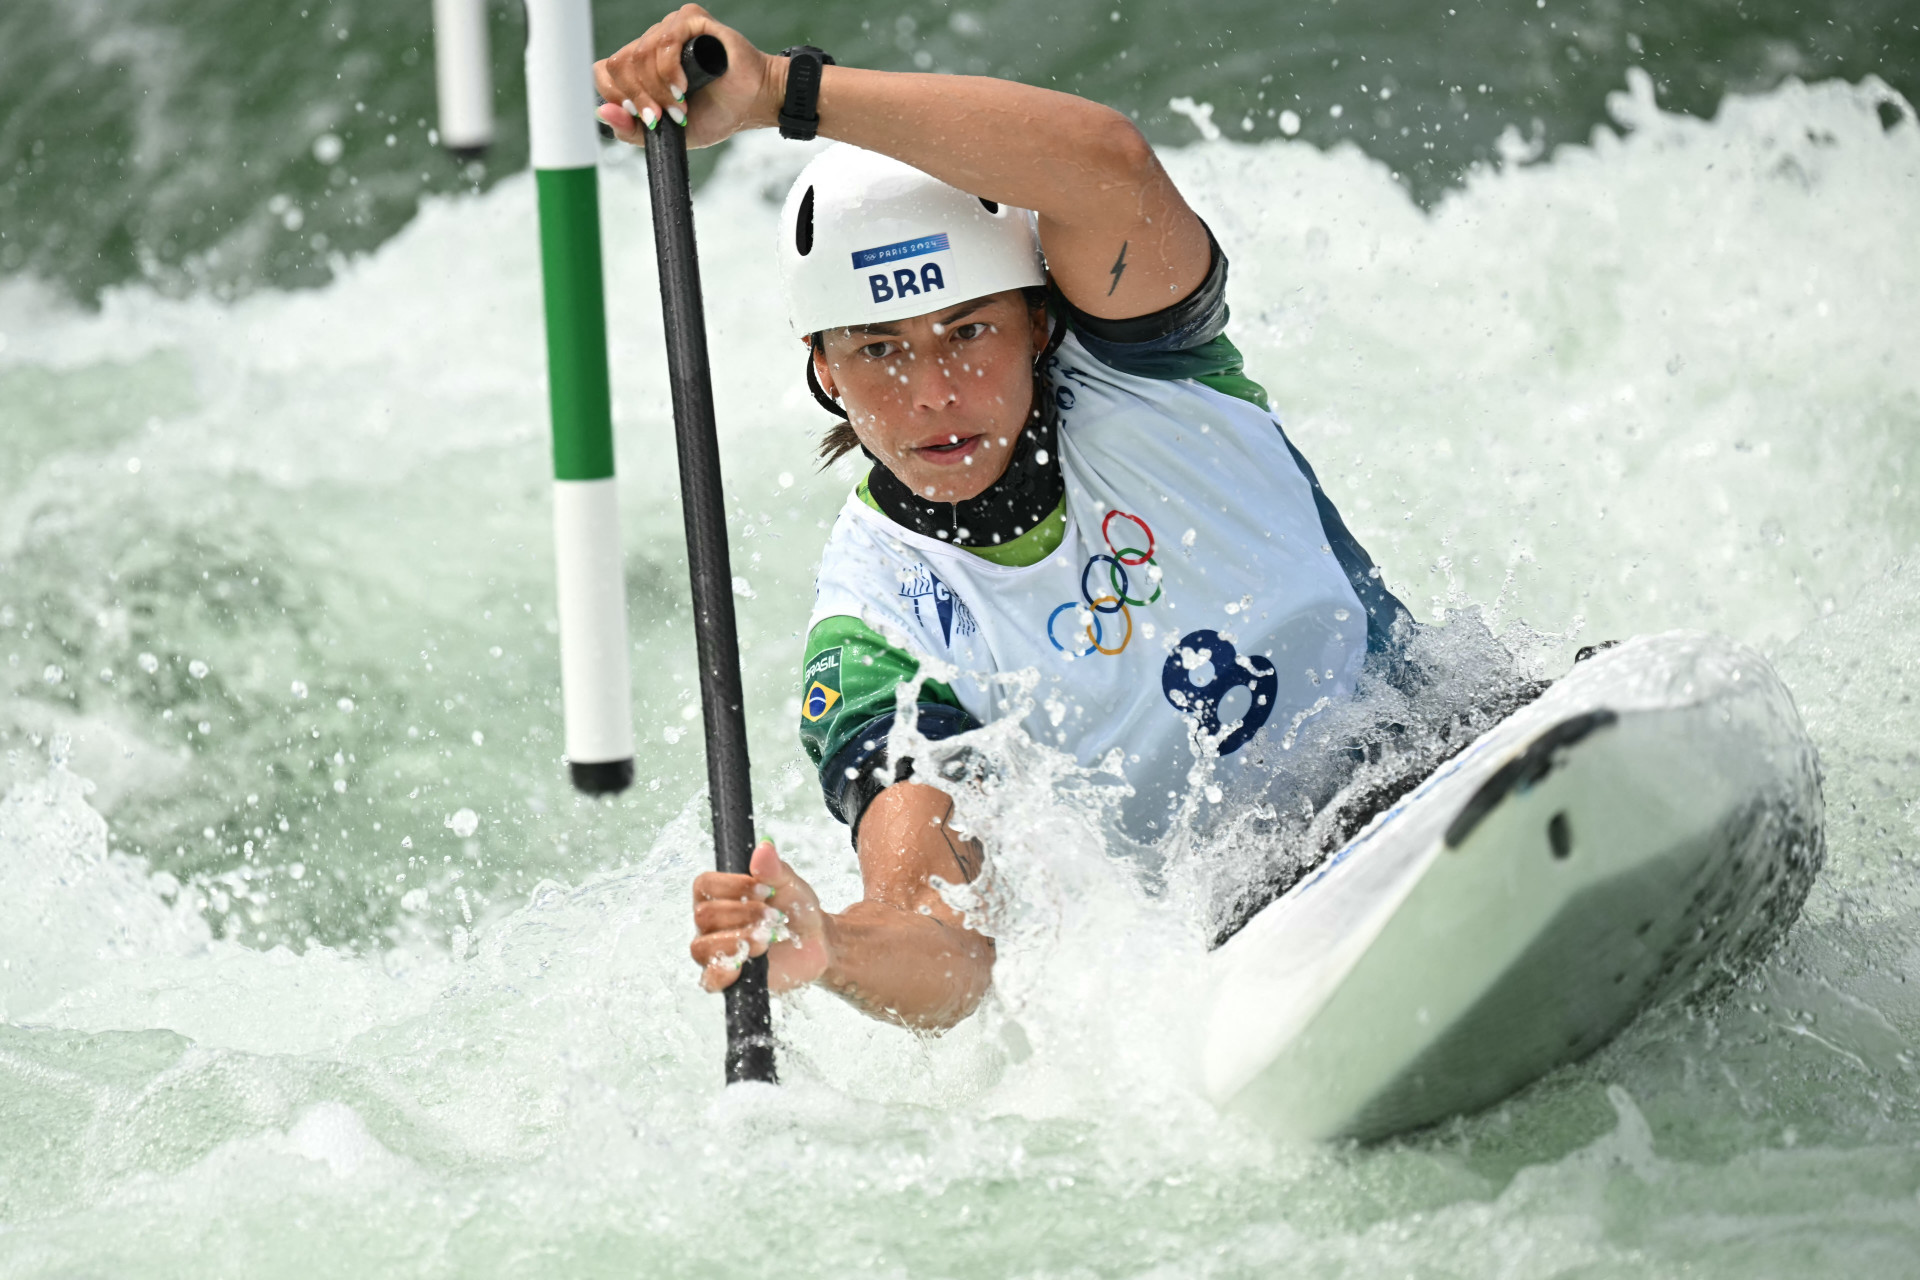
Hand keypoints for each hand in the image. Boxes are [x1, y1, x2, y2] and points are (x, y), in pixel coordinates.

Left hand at [593, 4, 781, 148]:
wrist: (752, 105)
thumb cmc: (715, 114)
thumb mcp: (668, 134)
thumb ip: (632, 130)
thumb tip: (601, 111)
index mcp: (642, 68)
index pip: (604, 71)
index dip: (617, 96)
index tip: (644, 116)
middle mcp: (651, 45)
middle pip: (619, 63)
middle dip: (640, 97)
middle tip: (663, 117)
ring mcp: (670, 29)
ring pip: (640, 54)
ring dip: (659, 89)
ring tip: (681, 106)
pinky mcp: (691, 21)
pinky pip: (665, 40)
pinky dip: (670, 70)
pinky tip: (684, 87)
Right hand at [690, 839, 830, 993]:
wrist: (816, 941)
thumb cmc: (795, 909)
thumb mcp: (789, 884)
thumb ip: (773, 868)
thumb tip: (764, 848)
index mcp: (718, 895)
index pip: (705, 885)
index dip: (732, 887)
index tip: (765, 890)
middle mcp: (710, 923)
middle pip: (704, 916)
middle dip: (742, 915)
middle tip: (773, 917)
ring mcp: (715, 951)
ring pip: (702, 946)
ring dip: (737, 940)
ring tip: (767, 938)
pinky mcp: (727, 978)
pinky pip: (709, 979)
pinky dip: (724, 972)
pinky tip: (747, 962)